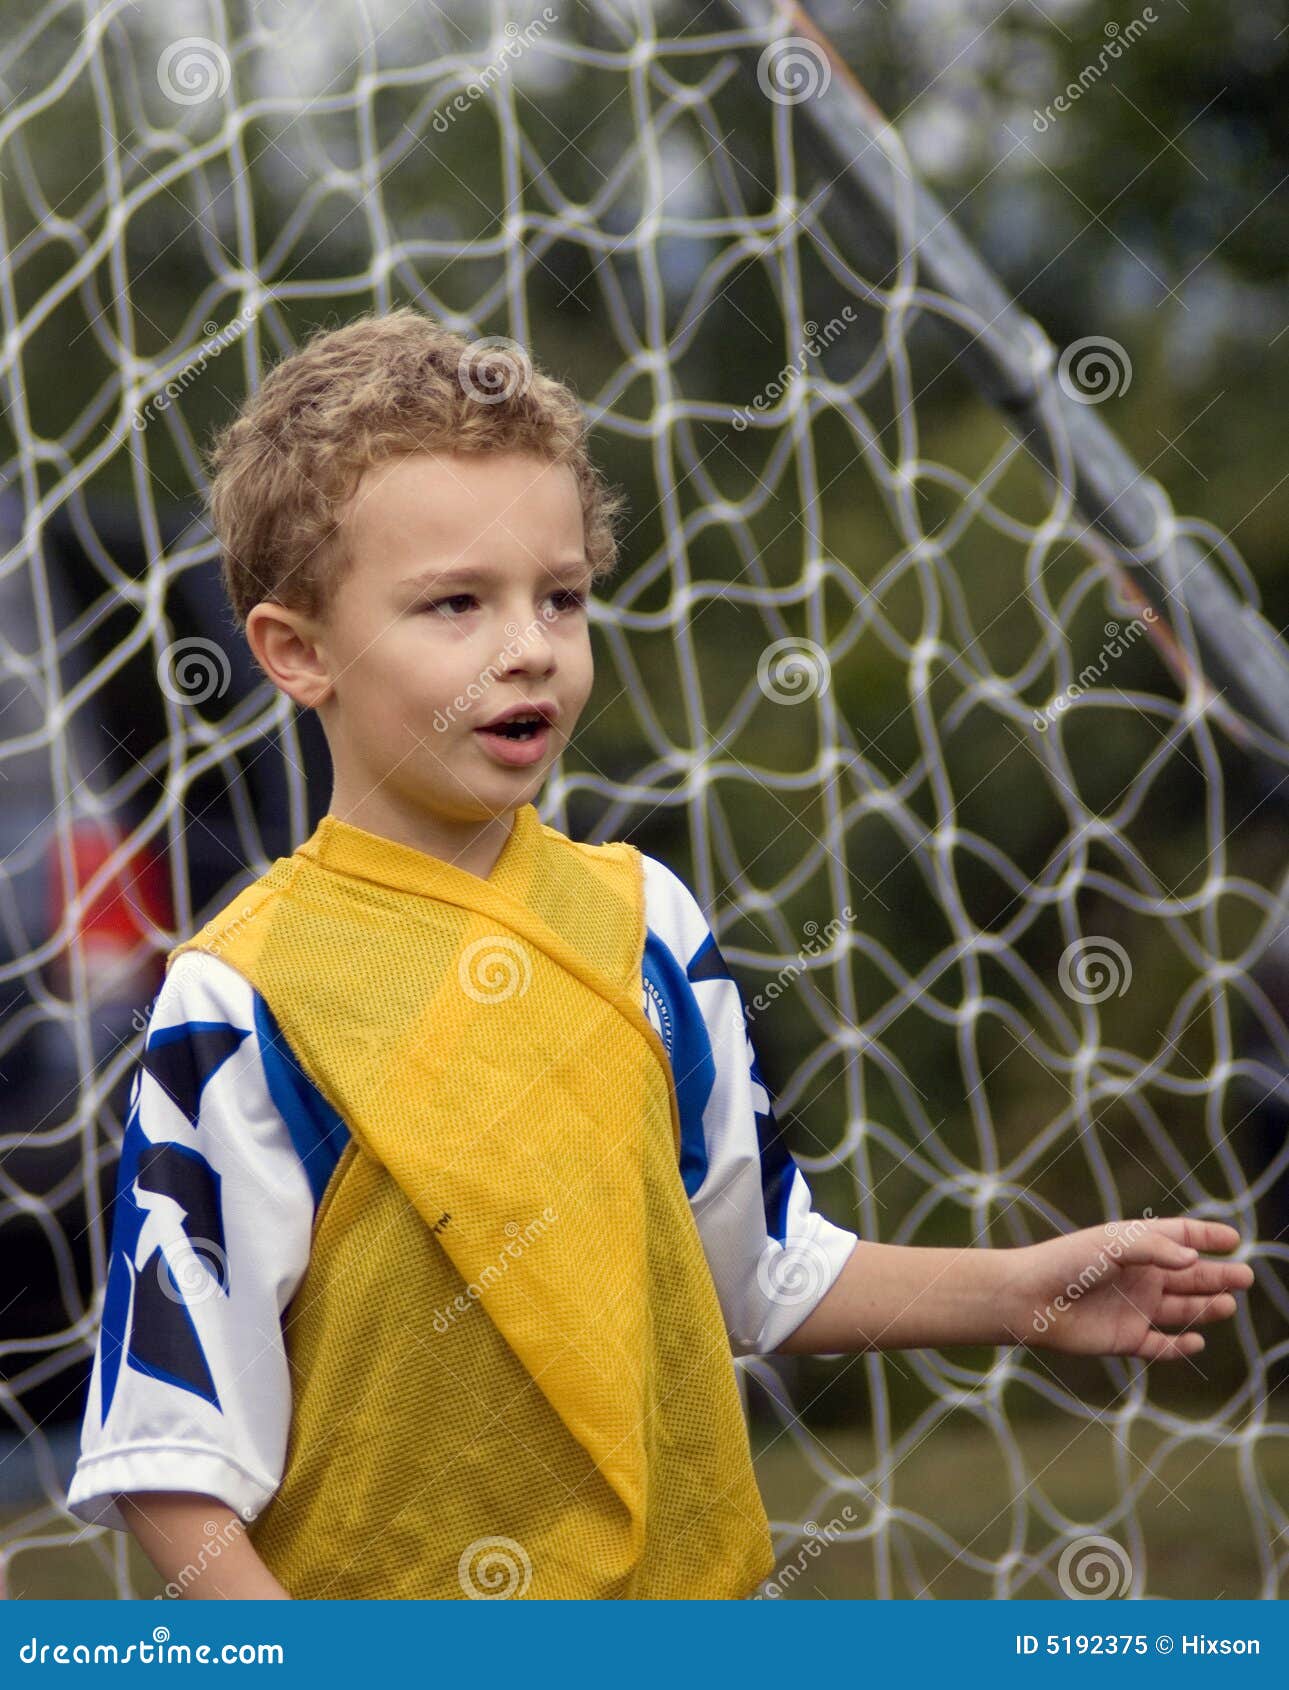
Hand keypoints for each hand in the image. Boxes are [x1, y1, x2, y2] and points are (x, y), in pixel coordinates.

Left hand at [999, 1216, 1252, 1361]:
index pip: (1178, 1238)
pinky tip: (1197, 1340)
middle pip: (1188, 1276)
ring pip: (1181, 1309)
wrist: (1030, 1299)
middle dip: (1218, 1276)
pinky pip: (1161, 1345)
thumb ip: (1156, 1249)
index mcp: (1135, 1246)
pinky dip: (1180, 1346)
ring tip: (1228, 1305)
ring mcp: (1133, 1308)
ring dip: (1206, 1308)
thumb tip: (1194, 1259)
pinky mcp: (1125, 1338)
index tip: (1233, 1240)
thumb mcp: (1114, 1244)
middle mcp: (1138, 1277)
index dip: (1206, 1238)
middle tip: (1245, 1277)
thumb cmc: (1068, 1262)